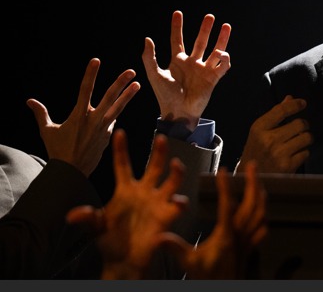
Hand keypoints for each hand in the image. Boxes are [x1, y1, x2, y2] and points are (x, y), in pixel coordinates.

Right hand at [26, 58, 140, 176]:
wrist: (71, 171)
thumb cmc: (57, 150)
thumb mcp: (47, 131)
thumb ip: (41, 114)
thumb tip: (29, 101)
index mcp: (78, 116)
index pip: (85, 90)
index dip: (90, 75)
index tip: (96, 60)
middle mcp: (93, 120)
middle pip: (109, 98)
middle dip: (120, 84)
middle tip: (132, 71)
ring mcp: (103, 129)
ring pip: (118, 109)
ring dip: (128, 96)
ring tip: (138, 85)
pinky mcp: (108, 136)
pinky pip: (113, 121)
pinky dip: (115, 113)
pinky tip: (119, 105)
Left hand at [66, 130, 187, 279]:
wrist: (123, 261)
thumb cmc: (109, 240)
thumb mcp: (94, 227)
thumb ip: (87, 218)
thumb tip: (71, 215)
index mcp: (125, 189)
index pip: (123, 164)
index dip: (121, 149)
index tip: (119, 132)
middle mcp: (144, 191)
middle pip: (154, 166)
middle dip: (159, 152)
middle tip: (161, 137)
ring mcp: (157, 202)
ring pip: (171, 181)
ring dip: (176, 172)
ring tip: (176, 164)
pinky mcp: (167, 216)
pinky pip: (177, 206)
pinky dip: (179, 203)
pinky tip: (178, 202)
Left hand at [142, 10, 230, 130]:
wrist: (178, 112)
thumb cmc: (165, 96)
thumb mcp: (154, 74)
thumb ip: (149, 57)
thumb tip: (147, 39)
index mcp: (177, 62)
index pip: (178, 40)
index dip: (177, 27)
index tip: (177, 13)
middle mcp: (192, 64)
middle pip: (200, 42)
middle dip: (205, 29)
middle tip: (210, 16)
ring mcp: (203, 70)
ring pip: (215, 51)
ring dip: (221, 39)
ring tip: (226, 26)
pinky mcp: (213, 78)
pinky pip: (222, 65)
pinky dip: (224, 58)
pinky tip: (222, 52)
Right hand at [161, 160, 267, 278]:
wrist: (223, 291)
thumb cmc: (206, 277)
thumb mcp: (188, 262)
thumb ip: (175, 248)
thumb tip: (158, 237)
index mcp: (225, 235)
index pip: (227, 205)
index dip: (226, 187)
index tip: (223, 171)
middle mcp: (240, 234)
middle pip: (252, 203)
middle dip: (253, 182)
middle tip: (252, 165)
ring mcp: (248, 240)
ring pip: (261, 212)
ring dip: (260, 193)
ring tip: (257, 179)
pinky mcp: (251, 246)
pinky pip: (262, 226)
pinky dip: (264, 213)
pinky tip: (262, 207)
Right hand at [237, 96, 310, 173]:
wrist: (250, 177)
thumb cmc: (257, 150)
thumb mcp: (259, 131)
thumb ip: (275, 114)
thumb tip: (289, 98)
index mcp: (259, 128)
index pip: (282, 110)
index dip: (295, 104)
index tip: (302, 103)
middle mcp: (268, 140)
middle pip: (299, 124)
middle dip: (303, 125)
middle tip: (300, 128)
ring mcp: (278, 153)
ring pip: (306, 137)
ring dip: (305, 138)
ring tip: (299, 141)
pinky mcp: (287, 166)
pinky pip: (306, 152)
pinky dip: (303, 153)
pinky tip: (294, 155)